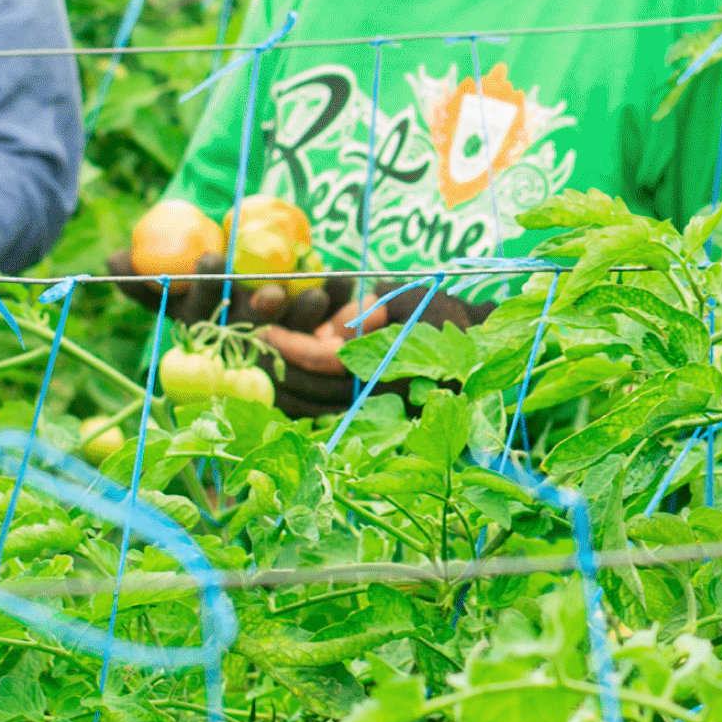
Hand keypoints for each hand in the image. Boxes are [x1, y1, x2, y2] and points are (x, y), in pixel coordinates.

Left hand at [249, 282, 491, 413]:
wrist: (471, 349)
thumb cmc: (442, 315)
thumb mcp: (414, 300)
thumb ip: (374, 311)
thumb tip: (336, 329)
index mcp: (393, 368)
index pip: (329, 361)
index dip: (294, 346)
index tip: (266, 329)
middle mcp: (381, 400)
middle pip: (313, 392)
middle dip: (279, 368)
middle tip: (250, 345)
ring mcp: (375, 416)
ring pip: (314, 410)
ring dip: (282, 387)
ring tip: (257, 363)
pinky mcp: (369, 421)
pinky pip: (322, 416)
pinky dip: (296, 400)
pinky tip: (276, 382)